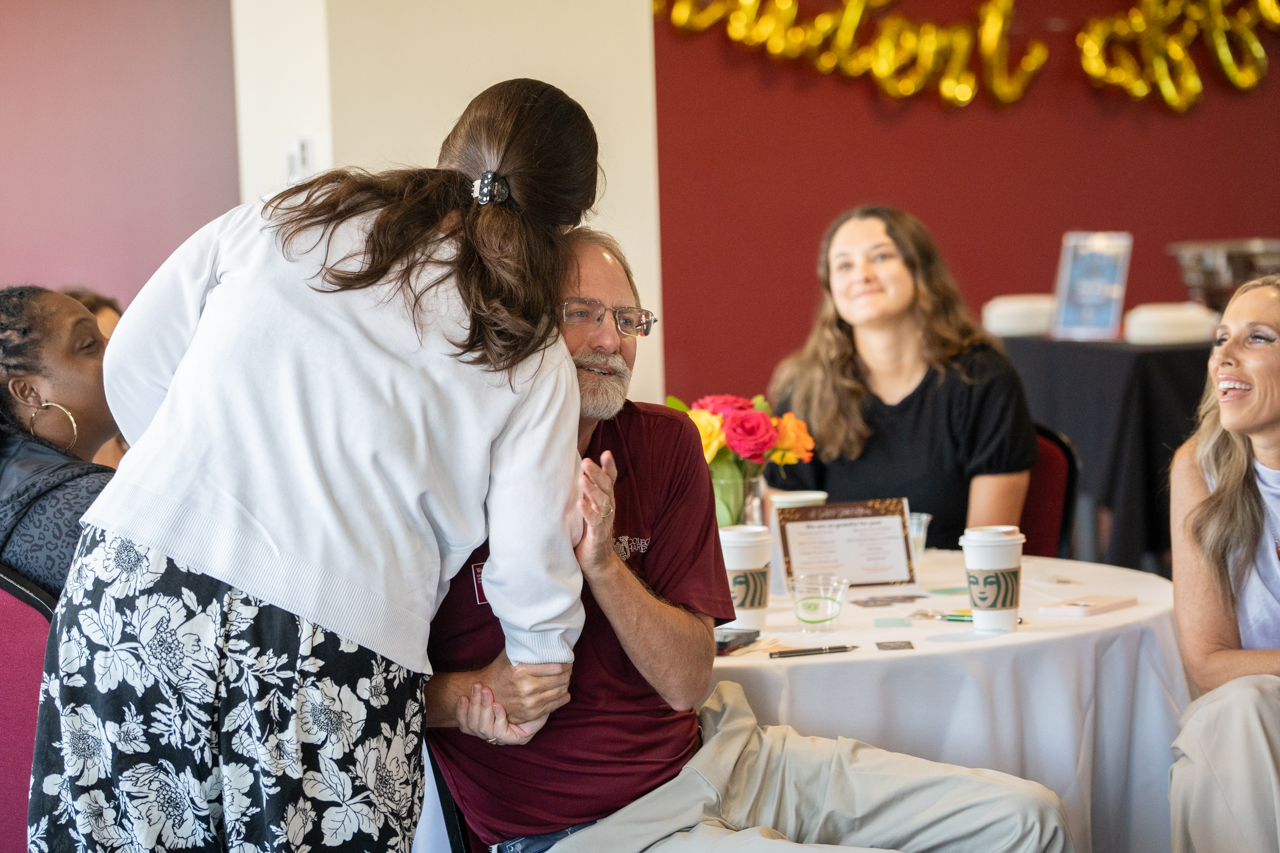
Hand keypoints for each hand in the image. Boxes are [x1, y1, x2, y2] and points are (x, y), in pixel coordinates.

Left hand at [457, 683, 548, 745]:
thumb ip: (546, 704)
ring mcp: (482, 734)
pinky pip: (462, 723)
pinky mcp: (470, 727)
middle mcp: (497, 738)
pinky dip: (461, 711)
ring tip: (477, 687)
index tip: (498, 704)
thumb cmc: (525, 701)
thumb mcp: (539, 705)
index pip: (502, 733)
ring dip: (474, 704)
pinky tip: (464, 697)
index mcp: (514, 736)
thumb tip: (563, 696)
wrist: (502, 698)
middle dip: (483, 707)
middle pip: (484, 729)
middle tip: (485, 689)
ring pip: (473, 724)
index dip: (499, 720)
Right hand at [477, 649, 571, 724]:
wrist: (487, 694)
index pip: (556, 667)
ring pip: (561, 691)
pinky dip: (563, 696)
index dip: (566, 662)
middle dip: (568, 672)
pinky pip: (556, 704)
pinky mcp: (532, 713)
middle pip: (561, 679)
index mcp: (521, 670)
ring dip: (566, 683)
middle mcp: (526, 688)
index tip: (567, 659)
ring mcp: (530, 703)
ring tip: (566, 678)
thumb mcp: (510, 655)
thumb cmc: (500, 671)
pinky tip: (563, 690)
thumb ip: (526, 648)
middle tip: (569, 668)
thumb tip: (545, 637)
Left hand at [577, 451, 618, 577]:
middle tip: (586, 462)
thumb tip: (573, 474)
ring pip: (602, 503)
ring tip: (583, 479)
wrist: (597, 564)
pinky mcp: (598, 536)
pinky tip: (580, 503)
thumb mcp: (588, 511)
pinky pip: (595, 522)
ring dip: (592, 490)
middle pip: (606, 488)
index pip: (610, 481)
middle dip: (597, 474)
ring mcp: (604, 523)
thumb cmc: (588, 535)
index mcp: (605, 502)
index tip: (605, 453)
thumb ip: (586, 495)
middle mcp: (608, 510)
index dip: (609, 467)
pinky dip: (588, 512)